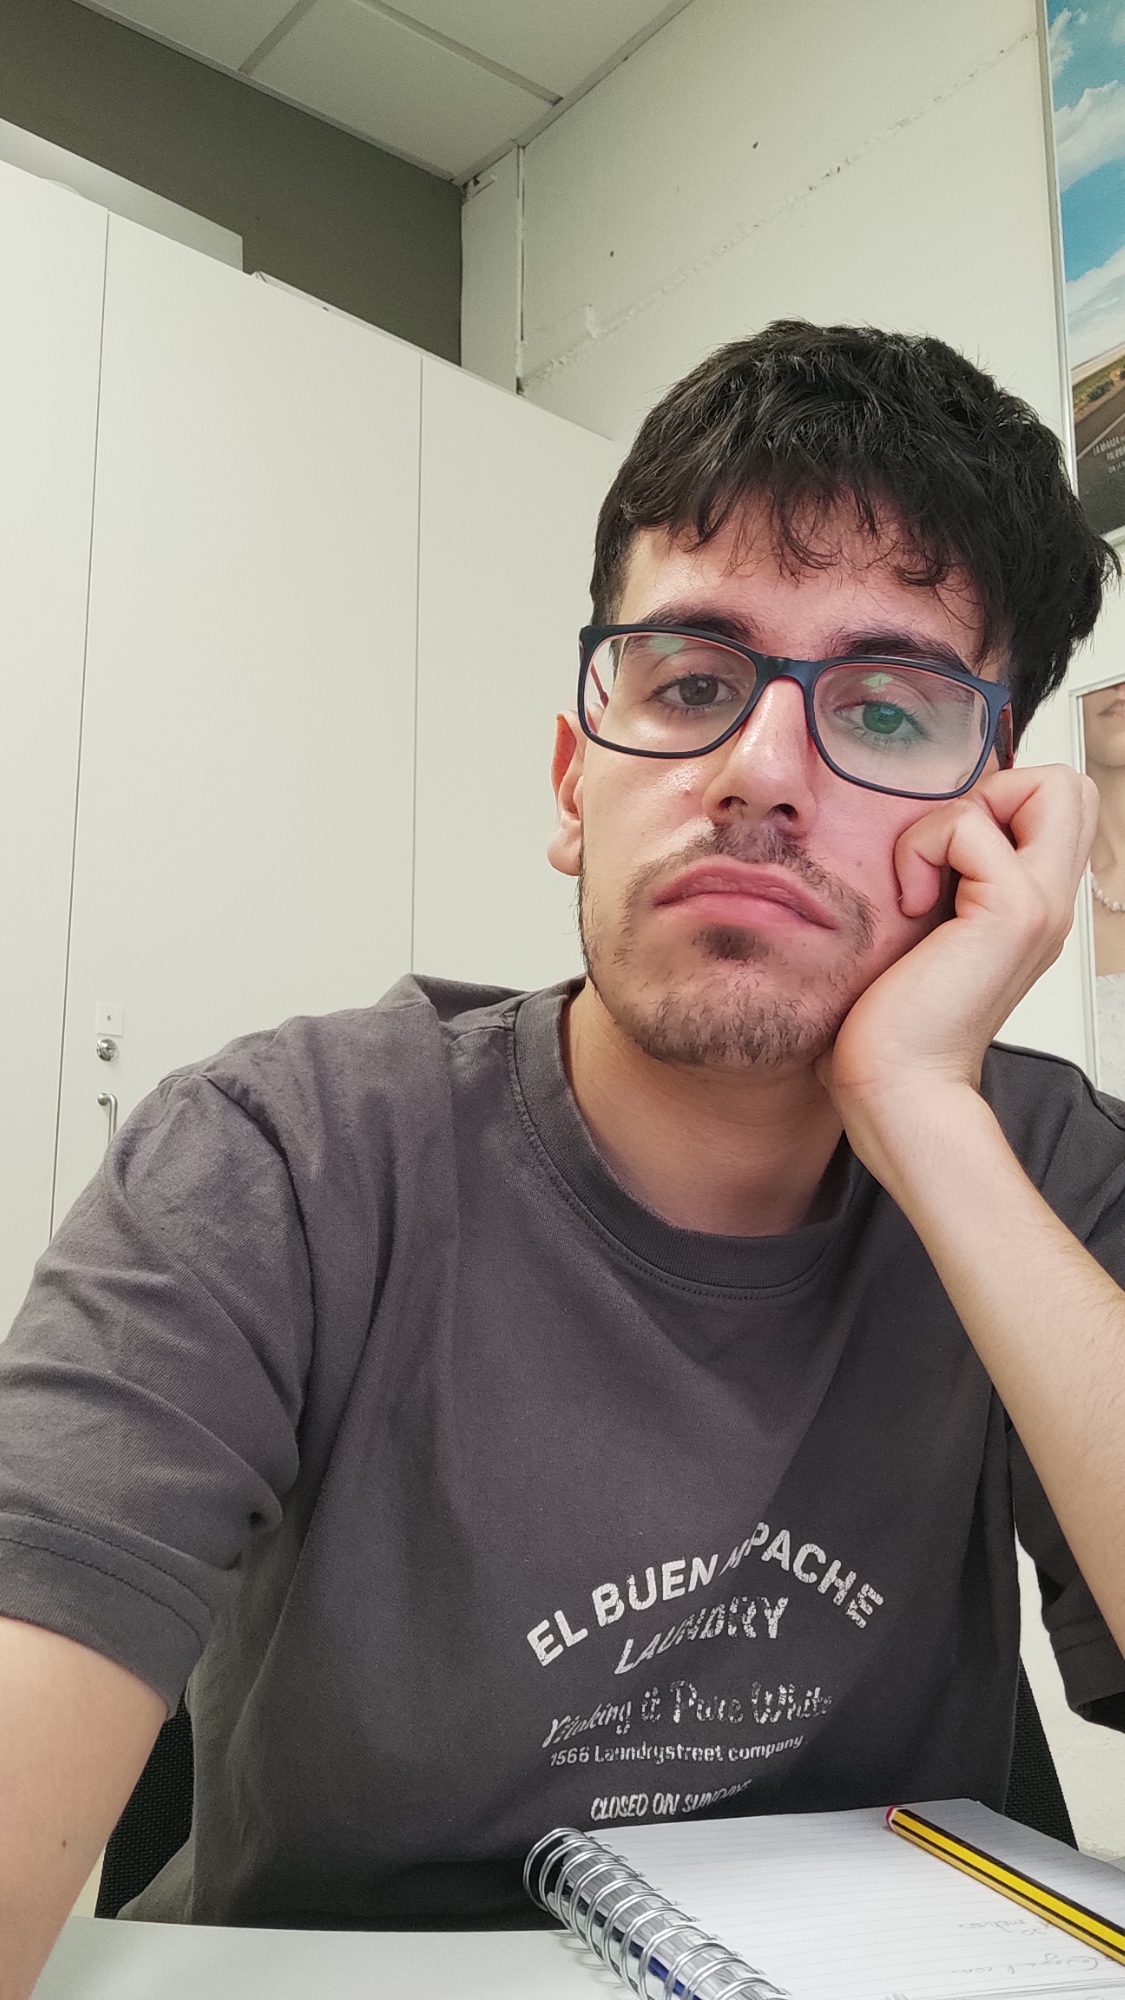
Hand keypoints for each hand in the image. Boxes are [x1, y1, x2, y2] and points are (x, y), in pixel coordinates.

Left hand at [818, 764, 1097, 1167]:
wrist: (897, 1087)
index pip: (1056, 804)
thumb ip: (944, 880)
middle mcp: (1052, 902)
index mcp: (1034, 904)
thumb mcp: (926, 932)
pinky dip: (923, 848)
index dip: (998, 800)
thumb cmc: (894, 1025)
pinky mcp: (1013, 912)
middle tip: (946, 853)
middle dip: (996, 791)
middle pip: (1066, 786)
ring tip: (924, 883)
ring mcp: (1043, 905)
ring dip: (956, 819)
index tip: (942, 856)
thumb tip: (916, 832)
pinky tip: (910, 904)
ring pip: (1044, 786)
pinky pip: (970, 825)